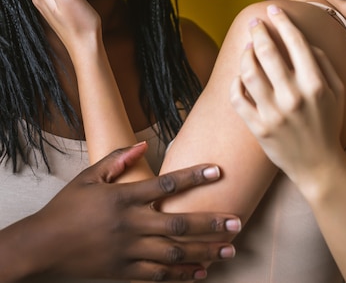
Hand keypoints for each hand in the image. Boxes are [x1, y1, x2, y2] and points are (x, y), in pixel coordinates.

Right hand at [3, 143, 239, 280]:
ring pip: (175, 253)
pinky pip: (158, 276)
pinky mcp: (124, 273)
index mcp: (124, 198)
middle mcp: (131, 225)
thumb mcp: (88, 177)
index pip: (167, 184)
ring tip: (229, 250)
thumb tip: (143, 143)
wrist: (41, 248)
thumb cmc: (65, 208)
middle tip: (237, 222)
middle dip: (211, 223)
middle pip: (179, 223)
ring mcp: (129, 252)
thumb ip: (117, 159)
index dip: (194, 176)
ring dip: (204, 251)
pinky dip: (181, 276)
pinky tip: (201, 273)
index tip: (217, 171)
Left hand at [230, 4, 344, 189]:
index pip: (295, 42)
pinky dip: (236, 82)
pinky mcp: (258, 127)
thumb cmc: (327, 123)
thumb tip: (303, 40)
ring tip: (248, 48)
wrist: (318, 165)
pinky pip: (238, 97)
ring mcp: (273, 113)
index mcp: (315, 85)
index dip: (282, 21)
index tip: (272, 9)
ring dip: (245, 54)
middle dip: (258, 31)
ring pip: (248, 71)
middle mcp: (293, 97)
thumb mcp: (337, 91)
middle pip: (267, 52)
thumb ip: (323, 62)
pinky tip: (241, 75)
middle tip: (254, 23)